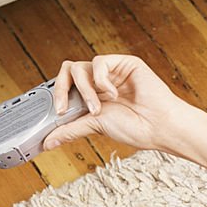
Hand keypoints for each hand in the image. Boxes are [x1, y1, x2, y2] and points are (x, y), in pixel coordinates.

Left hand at [43, 55, 199, 153]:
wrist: (159, 127)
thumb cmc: (135, 128)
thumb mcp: (95, 127)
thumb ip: (70, 130)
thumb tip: (47, 143)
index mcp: (91, 95)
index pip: (64, 86)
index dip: (55, 96)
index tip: (54, 114)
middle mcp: (98, 82)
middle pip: (66, 72)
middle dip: (60, 90)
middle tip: (63, 110)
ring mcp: (111, 71)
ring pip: (79, 67)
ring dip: (84, 91)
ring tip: (97, 110)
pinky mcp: (123, 63)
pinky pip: (99, 62)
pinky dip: (101, 80)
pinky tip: (114, 95)